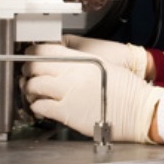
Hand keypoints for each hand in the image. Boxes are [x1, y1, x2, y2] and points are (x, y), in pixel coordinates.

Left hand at [24, 43, 160, 142]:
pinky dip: (35, 106)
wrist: (136, 109)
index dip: (33, 52)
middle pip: (35, 67)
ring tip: (32, 91)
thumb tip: (63, 58)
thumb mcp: (103, 63)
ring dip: (28, 89)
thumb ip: (80, 60)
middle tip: (27, 72)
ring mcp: (67, 94)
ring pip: (33, 86)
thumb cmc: (125, 88)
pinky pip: (40, 107)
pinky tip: (39, 106)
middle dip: (27, 69)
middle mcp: (71, 74)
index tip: (30, 55)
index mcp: (80, 59)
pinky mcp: (66, 113)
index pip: (45, 49)